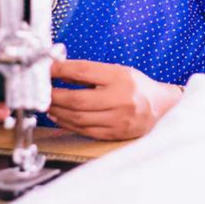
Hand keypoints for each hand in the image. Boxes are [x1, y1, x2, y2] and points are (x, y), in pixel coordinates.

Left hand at [48, 60, 181, 139]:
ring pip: (78, 118)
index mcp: (121, 77)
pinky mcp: (115, 134)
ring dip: (58, 111)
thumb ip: (90, 72)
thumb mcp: (118, 71)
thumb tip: (59, 70)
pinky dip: (68, 124)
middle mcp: (121, 99)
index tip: (47, 69)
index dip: (61, 70)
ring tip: (48, 105)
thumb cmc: (138, 87)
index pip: (84, 72)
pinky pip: (85, 130)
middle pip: (77, 99)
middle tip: (42, 92)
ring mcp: (118, 119)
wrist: (162, 108)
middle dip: (54, 96)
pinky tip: (60, 117)